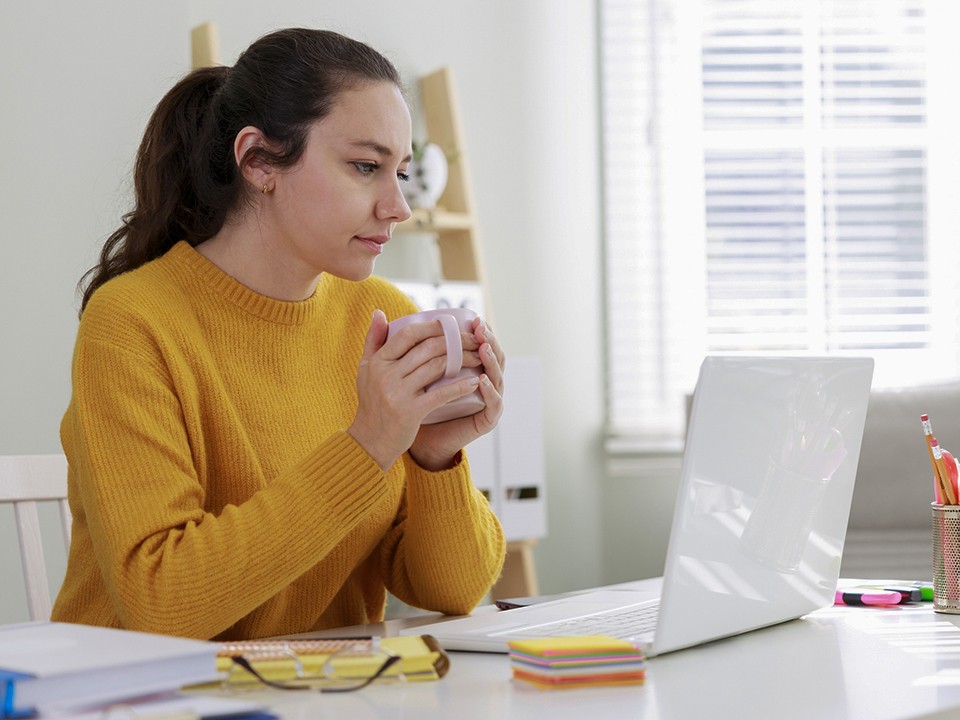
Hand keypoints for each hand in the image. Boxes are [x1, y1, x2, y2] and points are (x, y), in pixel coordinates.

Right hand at [348, 310, 488, 470]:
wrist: (369, 441)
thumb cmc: (371, 402)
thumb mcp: (366, 369)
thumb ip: (373, 339)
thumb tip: (379, 311)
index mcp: (378, 361)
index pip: (409, 334)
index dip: (433, 327)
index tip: (451, 325)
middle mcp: (386, 375)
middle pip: (428, 348)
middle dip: (455, 341)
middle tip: (474, 340)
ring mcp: (398, 393)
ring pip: (437, 367)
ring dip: (463, 359)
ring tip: (479, 358)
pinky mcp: (411, 412)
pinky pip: (440, 394)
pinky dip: (460, 386)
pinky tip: (474, 382)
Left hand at [409, 316, 505, 470]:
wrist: (419, 442)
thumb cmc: (412, 405)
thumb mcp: (405, 372)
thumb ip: (395, 344)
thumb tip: (378, 312)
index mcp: (469, 369)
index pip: (482, 344)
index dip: (479, 331)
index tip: (471, 318)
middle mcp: (483, 382)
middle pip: (495, 355)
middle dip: (489, 340)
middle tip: (480, 328)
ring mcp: (487, 401)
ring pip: (497, 376)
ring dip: (492, 360)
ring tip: (482, 348)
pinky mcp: (487, 420)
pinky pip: (494, 404)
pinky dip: (489, 391)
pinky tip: (480, 380)